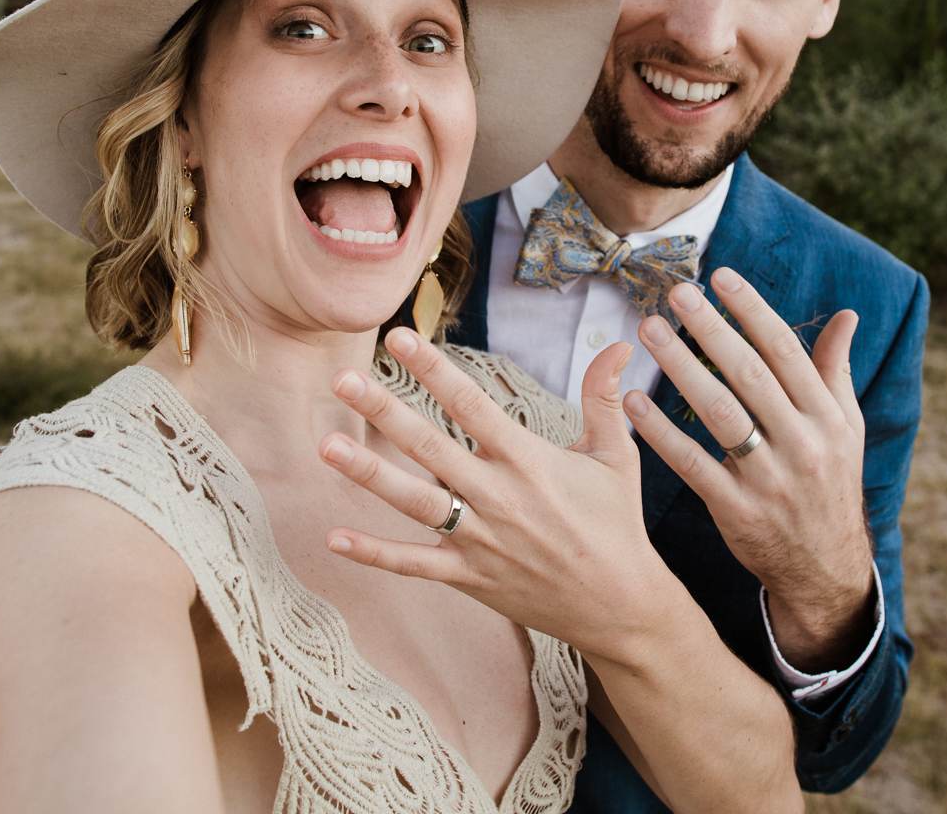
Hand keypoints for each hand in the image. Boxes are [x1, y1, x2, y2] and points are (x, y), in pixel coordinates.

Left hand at [317, 328, 672, 663]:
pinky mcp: (469, 579)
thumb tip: (621, 340)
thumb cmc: (616, 524)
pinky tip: (334, 537)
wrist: (620, 607)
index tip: (399, 338)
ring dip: (368, 473)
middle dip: (383, 410)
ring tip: (325, 444)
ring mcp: (480, 540)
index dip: (434, 369)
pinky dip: (374, 552)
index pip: (471, 404)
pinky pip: (414, 564)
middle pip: (429, 446)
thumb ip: (603, 396)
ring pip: (413, 501)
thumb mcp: (616, 455)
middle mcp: (498, 496)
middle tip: (341, 379)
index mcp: (528, 461)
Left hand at [627, 267, 874, 670]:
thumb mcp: (846, 429)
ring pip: (720, 413)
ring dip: (681, 368)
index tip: (720, 278)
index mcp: (828, 416)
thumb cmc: (830, 483)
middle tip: (675, 294)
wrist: (825, 567)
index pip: (786, 352)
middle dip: (710, 330)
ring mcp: (769, 478)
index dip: (752, 311)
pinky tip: (633, 402)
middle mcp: (803, 443)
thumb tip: (847, 316)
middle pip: (750, 375)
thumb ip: (836, 372)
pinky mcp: (736, 510)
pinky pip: (693, 464)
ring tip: (649, 331)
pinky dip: (662, 433)